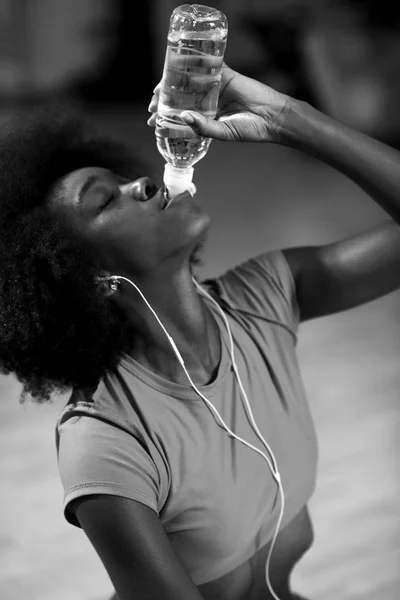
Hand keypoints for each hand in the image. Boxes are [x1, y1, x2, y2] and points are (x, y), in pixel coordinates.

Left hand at [147, 62, 288, 142]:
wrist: (273, 118)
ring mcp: (217, 86)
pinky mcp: (226, 74)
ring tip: (160, 89)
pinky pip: (208, 65)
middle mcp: (209, 101)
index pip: (181, 114)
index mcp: (207, 117)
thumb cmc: (251, 129)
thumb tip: (183, 117)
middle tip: (153, 103)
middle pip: (182, 96)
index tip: (152, 120)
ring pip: (190, 80)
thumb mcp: (222, 133)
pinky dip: (194, 63)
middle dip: (165, 99)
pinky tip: (179, 65)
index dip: (166, 116)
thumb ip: (203, 127)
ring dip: (174, 83)